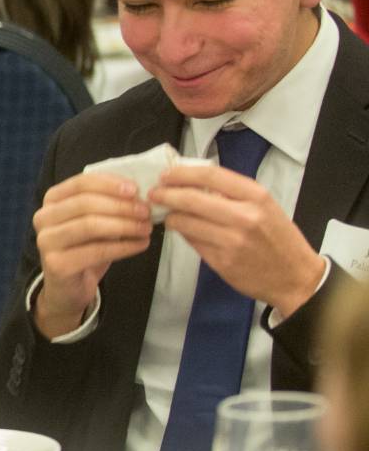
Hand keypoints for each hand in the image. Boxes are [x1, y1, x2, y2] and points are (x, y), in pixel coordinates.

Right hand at [30, 172, 152, 338]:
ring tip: (146, 228)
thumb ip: (107, 204)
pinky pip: (96, 251)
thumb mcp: (93, 221)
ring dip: (124, 225)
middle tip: (147, 212)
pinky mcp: (56, 264)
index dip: (109, 184)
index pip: (80, 183)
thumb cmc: (84, 247)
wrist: (68, 287)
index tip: (136, 190)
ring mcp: (46, 241)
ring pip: (90, 225)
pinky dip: (124, 247)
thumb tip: (138, 194)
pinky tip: (141, 244)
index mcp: (51, 200)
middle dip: (121, 206)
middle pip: (85, 203)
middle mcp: (43, 217)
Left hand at [152, 164, 326, 320]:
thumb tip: (193, 183)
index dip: (182, 173)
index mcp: (256, 196)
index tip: (166, 174)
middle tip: (154, 194)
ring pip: (185, 222)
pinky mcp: (222, 261)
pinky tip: (185, 232)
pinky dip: (184, 235)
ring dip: (171, 217)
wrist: (297, 277)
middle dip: (165, 194)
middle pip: (190, 198)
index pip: (209, 176)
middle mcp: (244, 216)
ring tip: (169, 215)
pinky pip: (192, 242)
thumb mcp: (265, 207)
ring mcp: (231, 240)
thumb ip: (233, 194)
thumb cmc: (279, 238)